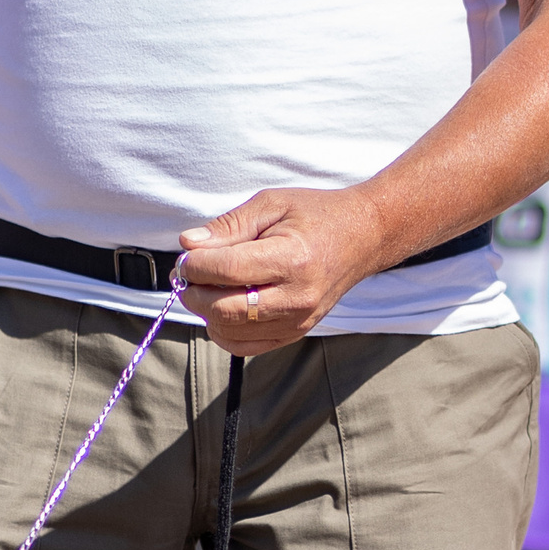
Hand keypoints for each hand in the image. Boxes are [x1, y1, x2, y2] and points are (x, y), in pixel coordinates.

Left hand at [176, 188, 388, 352]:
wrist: (363, 236)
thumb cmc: (315, 215)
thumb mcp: (271, 204)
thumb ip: (229, 225)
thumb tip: (188, 245)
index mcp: (292, 259)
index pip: (226, 270)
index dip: (194, 265)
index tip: (185, 256)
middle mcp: (297, 297)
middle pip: (224, 309)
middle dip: (193, 292)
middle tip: (185, 274)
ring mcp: (298, 320)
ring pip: (230, 331)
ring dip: (205, 312)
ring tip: (204, 287)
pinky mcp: (296, 332)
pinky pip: (246, 346)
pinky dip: (223, 331)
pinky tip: (220, 307)